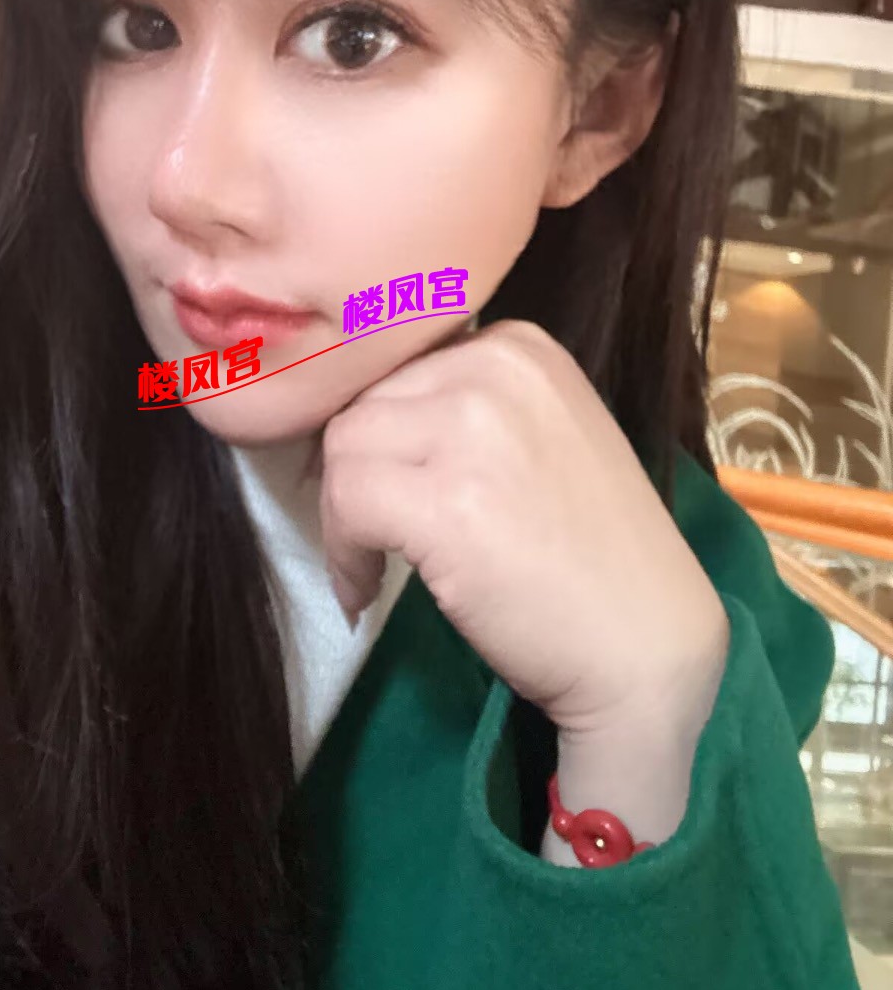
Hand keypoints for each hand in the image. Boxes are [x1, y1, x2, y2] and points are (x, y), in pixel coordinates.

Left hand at [318, 319, 728, 743]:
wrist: (647, 641)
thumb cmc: (592, 553)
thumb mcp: (539, 436)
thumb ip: (462, 409)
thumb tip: (359, 418)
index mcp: (519, 347)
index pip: (396, 366)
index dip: (375, 434)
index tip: (381, 485)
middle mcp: (497, 369)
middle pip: (362, 403)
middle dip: (352, 473)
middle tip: (368, 535)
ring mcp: (473, 428)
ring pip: (343, 449)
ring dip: (342, 515)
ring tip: (370, 565)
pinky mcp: (448, 499)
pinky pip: (348, 504)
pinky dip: (343, 554)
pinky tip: (365, 590)